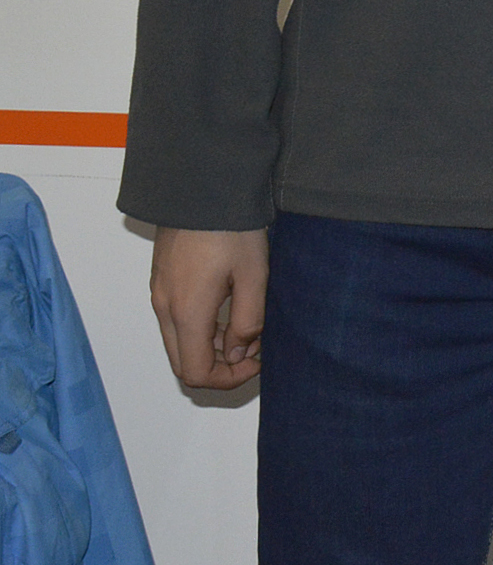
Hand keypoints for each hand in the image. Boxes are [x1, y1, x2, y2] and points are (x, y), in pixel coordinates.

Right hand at [150, 226, 266, 389]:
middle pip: (183, 363)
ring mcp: (159, 294)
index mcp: (187, 312)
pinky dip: (200, 328)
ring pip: (178, 342)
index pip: (197, 373)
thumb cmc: (230, 227)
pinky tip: (230, 307)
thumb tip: (239, 352)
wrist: (202, 187)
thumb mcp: (254, 275)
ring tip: (248, 326)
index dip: (228, 378)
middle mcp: (165, 308)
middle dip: (219, 367)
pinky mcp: (162, 280)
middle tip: (254, 349)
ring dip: (211, 347)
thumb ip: (247, 320)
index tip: (258, 361)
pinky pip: (175, 320)